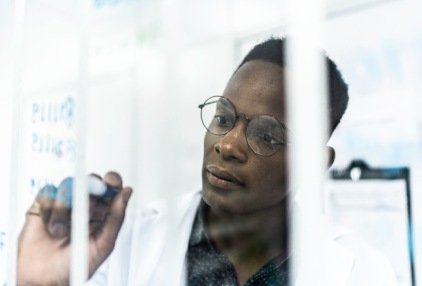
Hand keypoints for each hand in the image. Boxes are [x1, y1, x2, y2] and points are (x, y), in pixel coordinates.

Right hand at [17, 172, 132, 285]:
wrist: (42, 279)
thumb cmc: (74, 266)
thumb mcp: (103, 244)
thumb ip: (116, 217)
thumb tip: (127, 192)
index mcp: (103, 213)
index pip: (111, 188)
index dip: (112, 180)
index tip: (111, 182)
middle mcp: (85, 206)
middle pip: (91, 180)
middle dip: (89, 190)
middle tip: (86, 208)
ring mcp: (65, 204)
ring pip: (69, 184)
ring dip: (65, 207)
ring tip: (62, 230)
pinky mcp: (44, 205)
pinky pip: (48, 192)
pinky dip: (49, 208)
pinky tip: (49, 225)